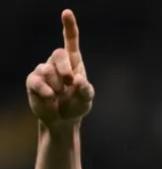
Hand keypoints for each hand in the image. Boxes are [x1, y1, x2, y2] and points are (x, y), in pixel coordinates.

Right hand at [25, 9, 93, 127]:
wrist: (63, 119)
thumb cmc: (77, 105)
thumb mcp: (86, 99)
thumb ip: (86, 90)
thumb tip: (78, 81)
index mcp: (74, 62)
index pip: (71, 41)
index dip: (69, 26)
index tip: (66, 13)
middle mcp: (57, 63)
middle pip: (58, 53)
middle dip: (65, 68)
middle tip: (70, 82)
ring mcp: (43, 71)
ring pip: (47, 70)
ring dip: (57, 85)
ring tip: (59, 95)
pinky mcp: (33, 81)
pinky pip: (37, 81)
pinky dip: (46, 91)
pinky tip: (50, 97)